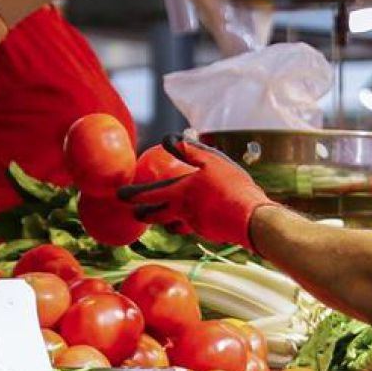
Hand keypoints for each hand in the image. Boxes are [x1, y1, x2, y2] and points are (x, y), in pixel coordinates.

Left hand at [120, 136, 273, 249]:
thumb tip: (169, 138)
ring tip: (164, 218)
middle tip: (136, 213)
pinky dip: (189, 223)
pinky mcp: (209, 231)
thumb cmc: (232, 187)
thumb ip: (189, 149)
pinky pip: (193, 227)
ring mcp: (196, 225)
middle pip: (157, 215)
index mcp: (181, 193)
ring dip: (167, 221)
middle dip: (145, 214)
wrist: (252, 220)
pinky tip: (195, 218)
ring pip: (175, 224)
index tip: (119, 195)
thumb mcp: (211, 161)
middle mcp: (183, 212)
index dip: (133, 194)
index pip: (150, 194)